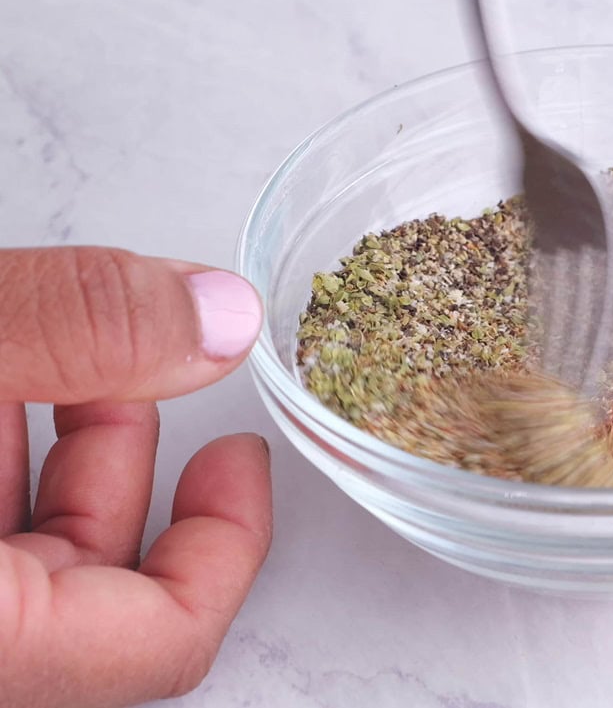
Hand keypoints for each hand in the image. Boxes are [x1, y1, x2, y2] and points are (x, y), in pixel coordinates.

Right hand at [0, 247, 271, 707]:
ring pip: (19, 552)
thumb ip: (73, 326)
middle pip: (93, 585)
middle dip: (128, 456)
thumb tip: (218, 317)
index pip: (160, 641)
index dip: (229, 540)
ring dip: (50, 440)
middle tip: (142, 361)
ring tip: (54, 341)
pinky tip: (0, 366)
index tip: (242, 455)